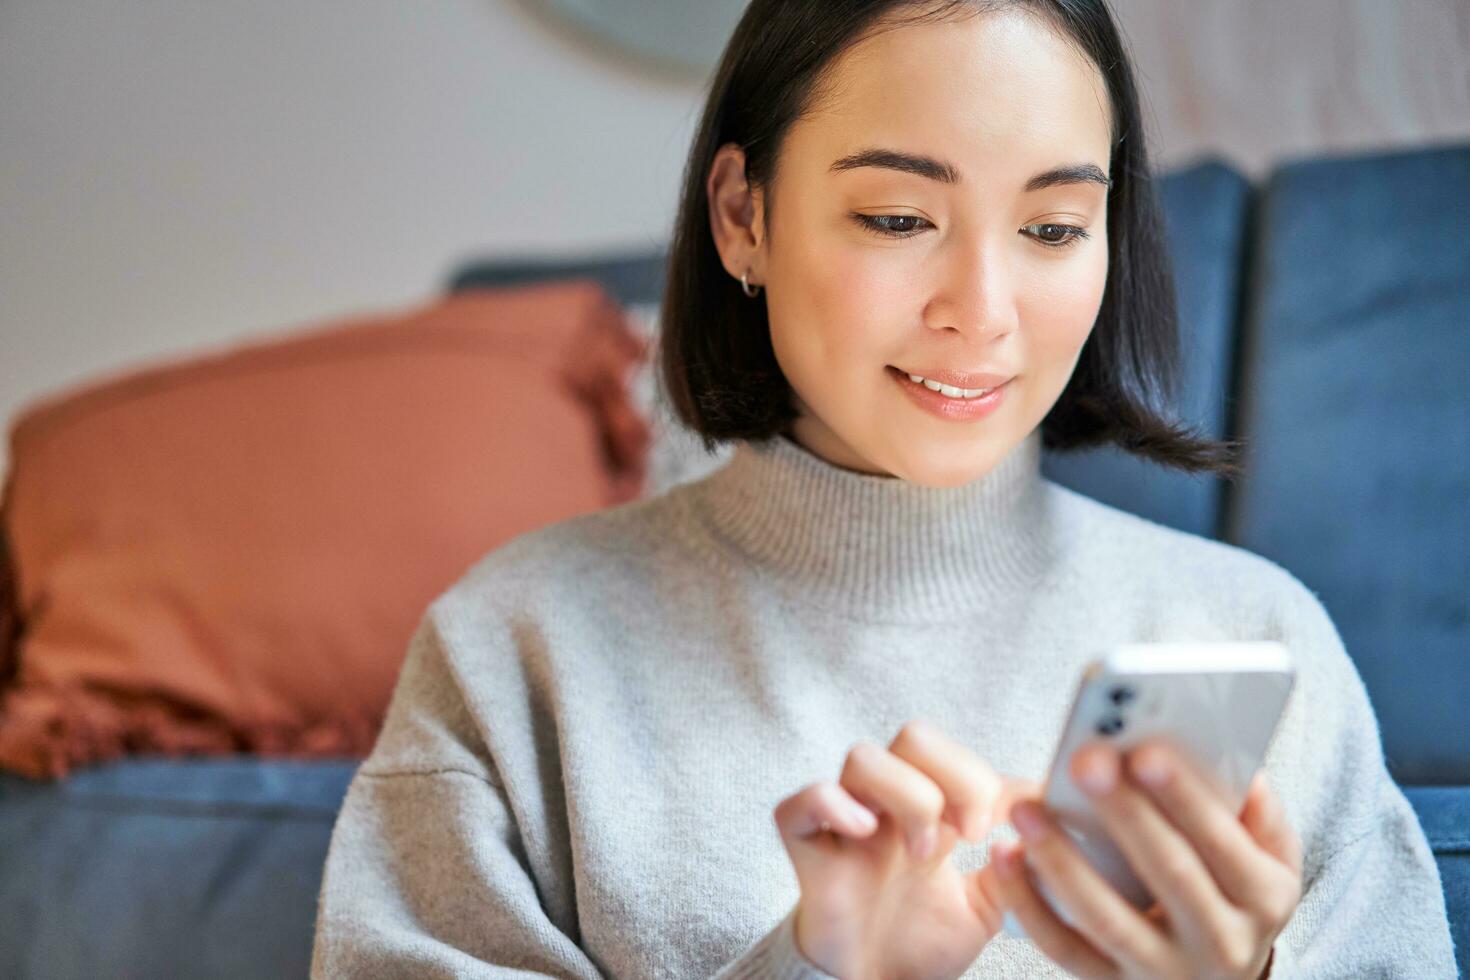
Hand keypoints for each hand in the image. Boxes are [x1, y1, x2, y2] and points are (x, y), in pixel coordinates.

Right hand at [773, 719, 1037, 979]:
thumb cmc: (922, 943)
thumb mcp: (989, 905)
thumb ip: (1019, 864)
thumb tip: (1054, 820)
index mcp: (930, 809)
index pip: (958, 754)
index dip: (989, 779)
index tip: (1016, 821)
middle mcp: (887, 805)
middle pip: (914, 736)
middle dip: (955, 776)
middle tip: (974, 831)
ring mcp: (845, 822)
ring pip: (864, 757)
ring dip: (907, 797)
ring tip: (925, 852)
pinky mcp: (807, 849)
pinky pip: (801, 803)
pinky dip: (833, 806)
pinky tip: (865, 835)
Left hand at [981, 738, 1301, 978]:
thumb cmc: (1233, 893)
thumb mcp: (1267, 859)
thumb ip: (1257, 813)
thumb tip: (1241, 766)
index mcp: (1264, 899)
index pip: (1224, 843)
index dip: (1186, 797)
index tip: (1145, 751)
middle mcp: (1222, 943)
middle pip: (1169, 874)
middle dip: (1125, 814)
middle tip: (1083, 761)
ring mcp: (1165, 971)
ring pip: (1108, 918)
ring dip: (1062, 859)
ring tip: (1025, 809)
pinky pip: (1064, 948)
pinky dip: (1029, 903)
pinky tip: (1005, 856)